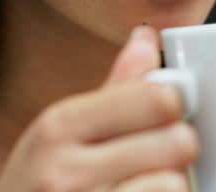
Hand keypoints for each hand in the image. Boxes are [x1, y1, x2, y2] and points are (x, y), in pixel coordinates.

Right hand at [0, 26, 197, 190]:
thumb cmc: (38, 184)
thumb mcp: (60, 130)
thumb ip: (113, 87)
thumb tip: (147, 38)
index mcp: (60, 126)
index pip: (156, 98)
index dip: (174, 103)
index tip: (168, 111)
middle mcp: (66, 171)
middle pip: (176, 141)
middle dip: (177, 146)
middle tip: (162, 153)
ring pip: (174, 184)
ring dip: (170, 184)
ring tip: (144, 183)